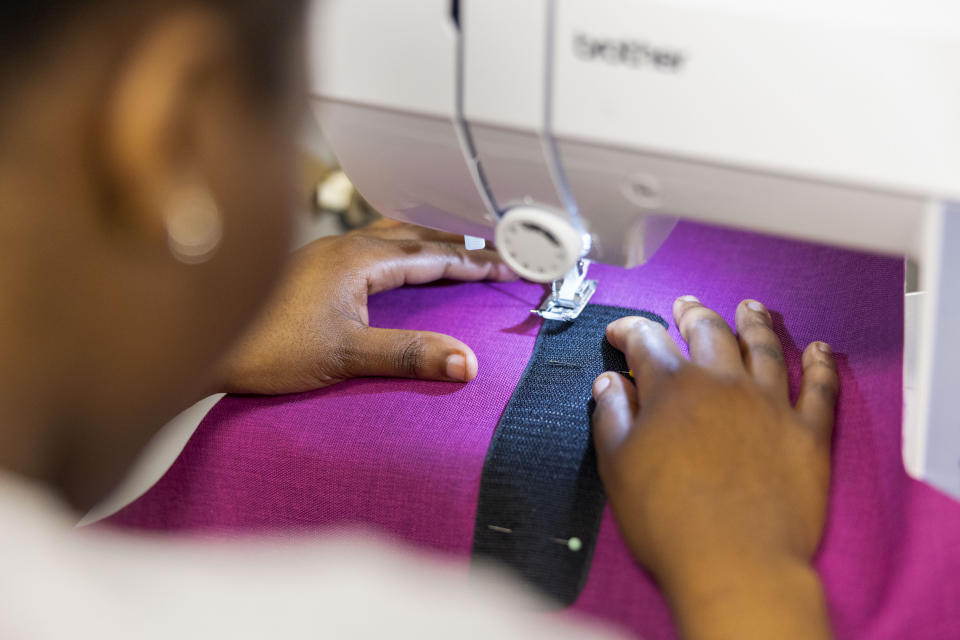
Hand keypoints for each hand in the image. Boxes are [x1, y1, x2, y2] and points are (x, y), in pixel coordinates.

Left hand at [216, 220, 515, 394]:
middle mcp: (345, 247)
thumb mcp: (346, 355)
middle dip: (461, 243)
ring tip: (458, 244)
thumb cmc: (266, 348)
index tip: (512, 265)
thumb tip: (467, 362)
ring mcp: (327, 253)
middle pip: (418, 235)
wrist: (205, 344)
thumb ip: (408, 356)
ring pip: (393, 236)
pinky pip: (372, 245)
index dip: (477, 262)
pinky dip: (401, 247)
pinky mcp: (314, 266)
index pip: (435, 254)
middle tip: (498, 250)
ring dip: (430, 240)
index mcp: (360, 259)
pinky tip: (397, 260)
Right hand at [591, 296, 837, 639]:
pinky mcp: (808, 433)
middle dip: (693, 314)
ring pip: (765, 347)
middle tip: (687, 306)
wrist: (735, 564)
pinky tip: (819, 348)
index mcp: (674, 389)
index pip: (648, 341)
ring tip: (749, 308)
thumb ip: (612, 417)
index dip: (630, 331)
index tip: (622, 333)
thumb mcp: (618, 467)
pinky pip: (819, 387)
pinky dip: (821, 363)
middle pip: (709, 332)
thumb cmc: (668, 520)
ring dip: (755, 323)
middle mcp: (723, 384)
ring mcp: (770, 405)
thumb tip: (610, 384)